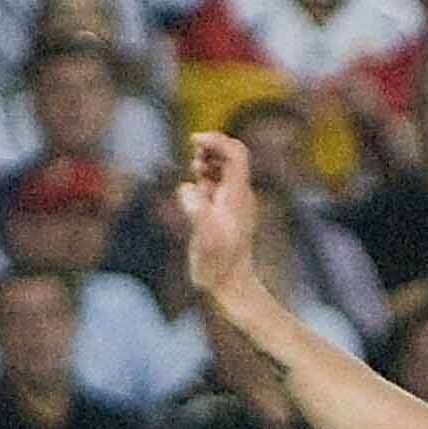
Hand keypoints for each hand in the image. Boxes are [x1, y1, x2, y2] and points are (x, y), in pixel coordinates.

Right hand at [174, 132, 259, 307]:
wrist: (232, 288)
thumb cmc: (217, 267)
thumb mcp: (204, 240)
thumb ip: (197, 212)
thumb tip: (187, 188)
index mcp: (237, 195)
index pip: (235, 153)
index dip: (216, 140)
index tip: (193, 140)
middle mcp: (240, 196)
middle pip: (232, 155)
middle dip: (211, 148)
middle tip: (193, 153)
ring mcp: (235, 205)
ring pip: (225, 169)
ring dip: (208, 162)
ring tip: (196, 170)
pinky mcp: (228, 214)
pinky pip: (220, 185)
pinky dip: (206, 179)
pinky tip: (197, 189)